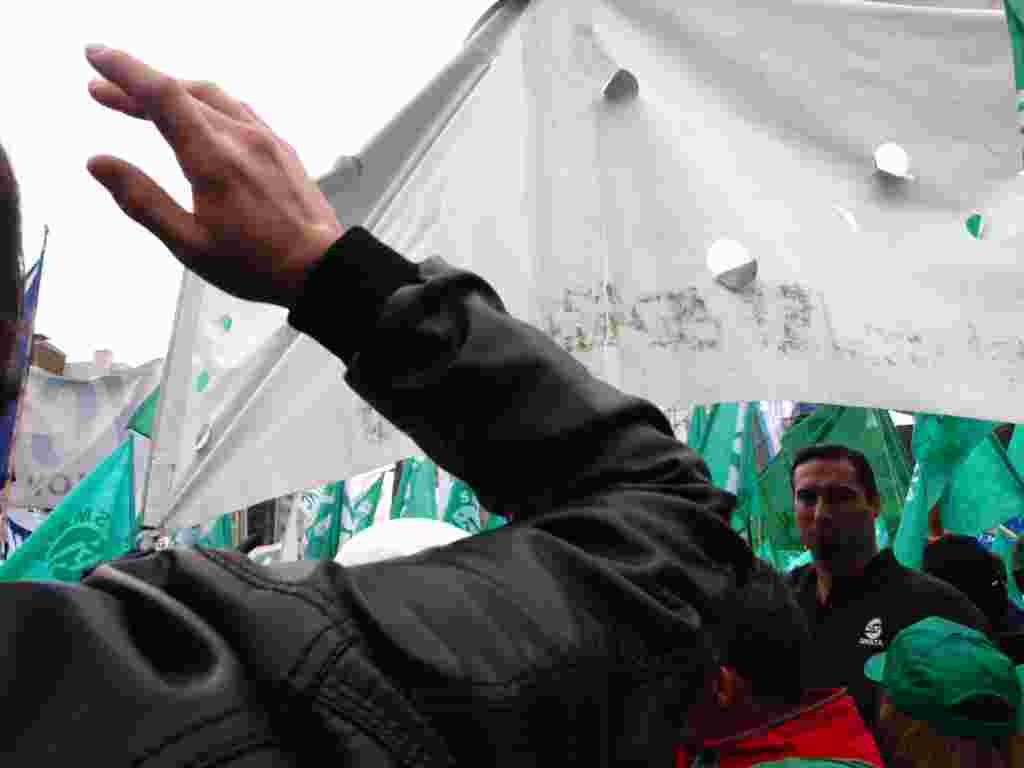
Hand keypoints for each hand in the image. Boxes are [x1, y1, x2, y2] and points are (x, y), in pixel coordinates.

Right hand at [84, 45, 343, 307]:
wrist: (321, 269)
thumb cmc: (258, 264)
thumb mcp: (189, 244)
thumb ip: (142, 200)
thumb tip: (99, 163)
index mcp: (214, 159)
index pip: (161, 96)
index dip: (124, 71)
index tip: (95, 56)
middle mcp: (242, 139)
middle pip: (181, 93)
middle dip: (136, 86)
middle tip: (101, 89)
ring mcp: (266, 140)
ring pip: (212, 97)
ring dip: (173, 92)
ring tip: (142, 100)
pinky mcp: (281, 148)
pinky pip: (238, 110)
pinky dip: (206, 103)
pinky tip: (197, 115)